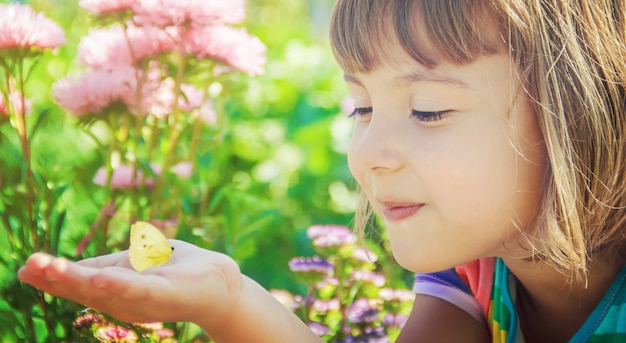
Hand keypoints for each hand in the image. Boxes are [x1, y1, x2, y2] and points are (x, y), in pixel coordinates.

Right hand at [17, 240, 241, 326]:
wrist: (219, 283)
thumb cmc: (175, 270)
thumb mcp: (134, 263)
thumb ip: (104, 266)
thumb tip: (63, 266)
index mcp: (115, 290)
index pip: (79, 284)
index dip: (52, 278)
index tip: (25, 268)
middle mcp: (126, 299)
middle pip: (86, 290)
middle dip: (57, 279)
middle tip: (29, 267)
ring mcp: (146, 299)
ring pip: (108, 289)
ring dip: (80, 280)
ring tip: (53, 268)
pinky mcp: (168, 294)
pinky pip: (142, 290)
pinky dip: (122, 285)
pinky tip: (103, 278)